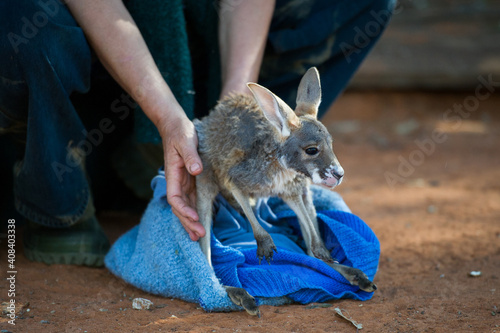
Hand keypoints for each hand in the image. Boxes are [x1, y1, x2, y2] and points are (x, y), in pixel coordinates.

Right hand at [159, 115, 205, 240]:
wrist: (175, 125)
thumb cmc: (179, 131)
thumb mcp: (186, 141)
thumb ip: (190, 155)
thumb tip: (196, 170)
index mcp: (173, 174)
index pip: (175, 198)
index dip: (183, 210)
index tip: (193, 218)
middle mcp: (177, 181)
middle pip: (179, 207)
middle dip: (188, 222)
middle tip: (198, 236)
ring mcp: (183, 182)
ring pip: (185, 206)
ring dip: (191, 221)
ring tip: (198, 236)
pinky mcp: (190, 180)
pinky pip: (191, 199)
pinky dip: (195, 211)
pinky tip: (200, 220)